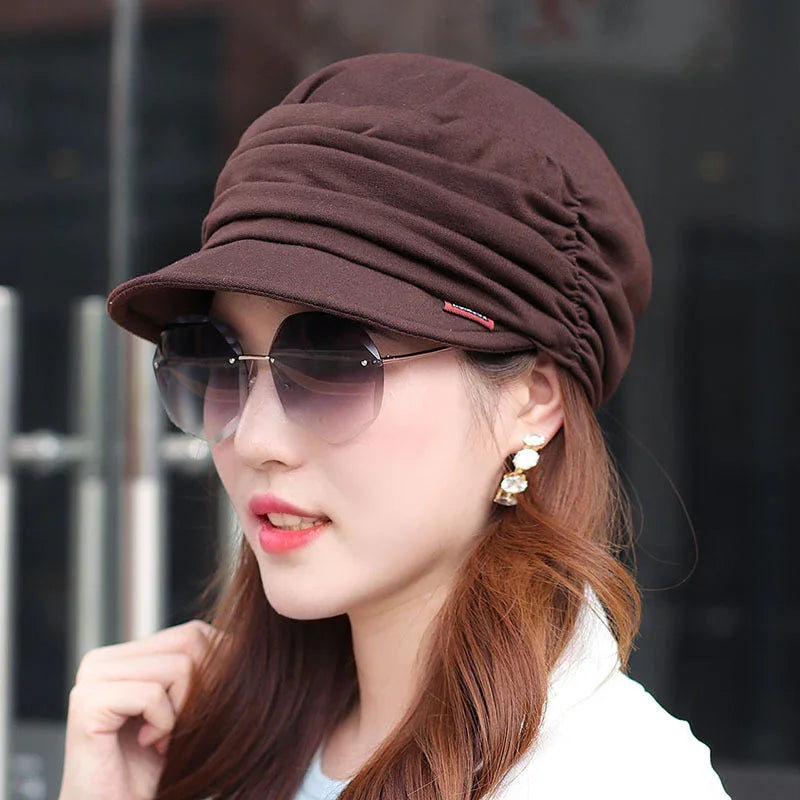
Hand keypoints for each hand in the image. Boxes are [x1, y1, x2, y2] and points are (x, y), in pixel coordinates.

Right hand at [58, 620, 216, 799]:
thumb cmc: (158, 768)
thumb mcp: (188, 706)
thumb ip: (202, 666)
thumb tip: (236, 639)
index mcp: (125, 655)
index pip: (194, 632)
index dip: (216, 671)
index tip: (199, 714)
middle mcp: (103, 660)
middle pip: (190, 641)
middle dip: (202, 690)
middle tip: (180, 731)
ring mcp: (91, 678)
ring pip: (178, 666)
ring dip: (184, 713)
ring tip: (161, 741)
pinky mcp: (87, 703)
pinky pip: (153, 695)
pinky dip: (164, 725)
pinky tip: (148, 746)